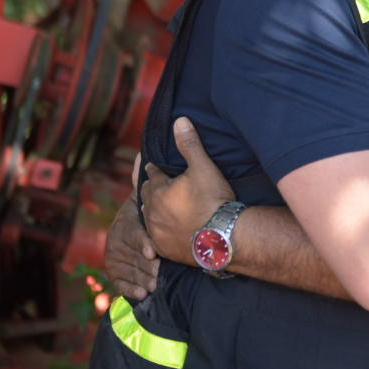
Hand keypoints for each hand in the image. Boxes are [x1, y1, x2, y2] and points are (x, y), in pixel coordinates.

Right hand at [105, 184, 159, 299]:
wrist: (138, 227)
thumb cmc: (148, 212)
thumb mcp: (146, 197)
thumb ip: (145, 182)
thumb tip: (142, 158)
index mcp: (125, 222)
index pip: (132, 233)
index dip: (142, 242)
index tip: (152, 252)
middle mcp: (116, 240)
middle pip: (131, 256)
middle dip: (145, 266)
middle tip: (159, 275)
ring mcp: (115, 257)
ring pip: (128, 270)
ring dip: (141, 279)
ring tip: (154, 286)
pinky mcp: (116, 271)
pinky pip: (120, 282)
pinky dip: (130, 289)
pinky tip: (142, 294)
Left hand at [139, 116, 236, 264]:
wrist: (222, 238)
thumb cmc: (213, 200)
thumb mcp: (203, 167)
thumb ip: (189, 144)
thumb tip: (179, 120)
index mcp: (158, 190)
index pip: (152, 174)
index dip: (154, 168)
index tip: (152, 165)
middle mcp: (152, 211)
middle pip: (146, 195)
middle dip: (150, 188)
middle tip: (154, 184)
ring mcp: (157, 232)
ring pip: (149, 217)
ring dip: (153, 209)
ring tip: (158, 206)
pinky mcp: (165, 249)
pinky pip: (156, 238)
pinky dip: (159, 231)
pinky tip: (164, 230)